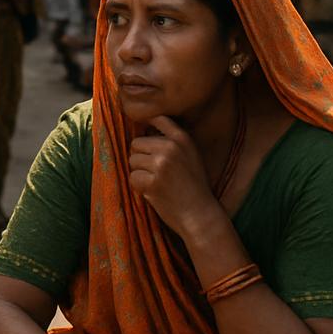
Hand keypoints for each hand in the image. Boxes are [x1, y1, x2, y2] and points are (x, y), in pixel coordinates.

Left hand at [126, 116, 221, 239]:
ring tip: (157, 183)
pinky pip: (132, 178)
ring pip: (132, 161)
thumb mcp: (191, 155)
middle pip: (136, 144)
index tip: (148, 139)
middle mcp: (171, 147)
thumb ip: (172, 141)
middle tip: (155, 173)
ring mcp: (161, 163)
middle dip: (141, 159)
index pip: (156, 118)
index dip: (147, 127)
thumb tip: (144, 128)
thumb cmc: (194, 186)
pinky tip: (153, 193)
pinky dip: (139, 187)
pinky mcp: (152, 181)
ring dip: (139, 173)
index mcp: (182, 138)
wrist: (200, 214)